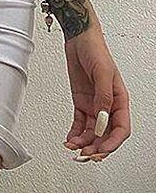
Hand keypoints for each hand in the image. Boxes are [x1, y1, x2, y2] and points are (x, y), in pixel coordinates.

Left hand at [63, 27, 130, 161]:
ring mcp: (94, 104)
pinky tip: (70, 139)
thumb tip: (103, 117)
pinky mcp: (81, 102)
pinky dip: (75, 133)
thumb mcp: (102, 71)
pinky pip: (80, 123)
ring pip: (92, 132)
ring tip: (74, 148)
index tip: (101, 150)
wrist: (78, 38)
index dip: (112, 142)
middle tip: (86, 155)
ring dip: (84, 142)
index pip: (121, 128)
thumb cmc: (95, 49)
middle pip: (106, 134)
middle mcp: (107, 105)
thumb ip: (103, 96)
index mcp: (119, 99)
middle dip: (97, 147)